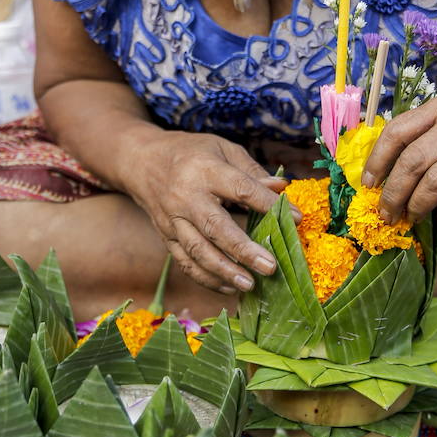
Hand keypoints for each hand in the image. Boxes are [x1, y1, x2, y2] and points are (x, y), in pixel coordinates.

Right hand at [118, 129, 287, 293]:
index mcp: (205, 170)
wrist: (140, 160)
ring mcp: (173, 220)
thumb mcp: (222, 149)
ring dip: (225, 271)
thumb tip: (281, 190)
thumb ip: (251, 171)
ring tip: (251, 285)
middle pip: (216, 227)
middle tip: (270, 267)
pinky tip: (229, 287)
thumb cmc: (190, 153)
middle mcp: (186, 196)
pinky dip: (207, 278)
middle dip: (243, 250)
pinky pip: (185, 262)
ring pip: (198, 251)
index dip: (268, 204)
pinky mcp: (166, 236)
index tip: (297, 218)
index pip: (241, 189)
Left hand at [361, 91, 436, 224]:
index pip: (399, 131)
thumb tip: (378, 174)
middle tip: (386, 211)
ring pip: (436, 183)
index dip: (378, 160)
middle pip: (414, 160)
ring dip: (417, 205)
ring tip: (412, 215)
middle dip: (394, 192)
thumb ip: (420, 135)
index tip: (369, 184)